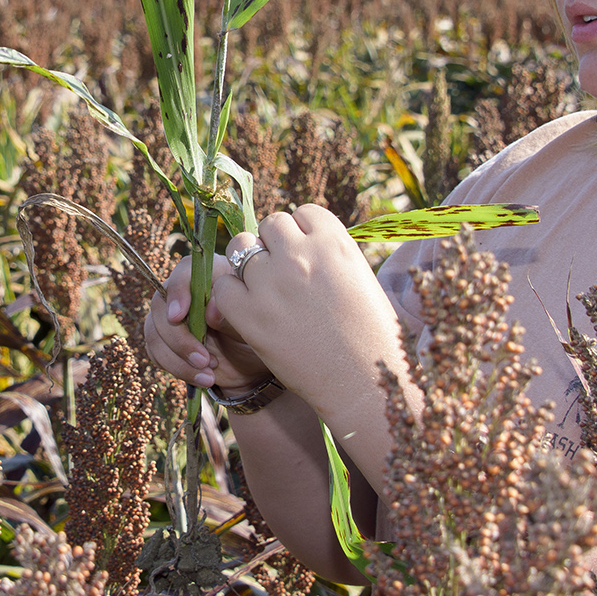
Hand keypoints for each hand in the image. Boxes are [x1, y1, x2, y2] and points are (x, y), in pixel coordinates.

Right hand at [142, 254, 270, 391]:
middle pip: (161, 304)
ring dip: (177, 358)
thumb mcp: (255, 325)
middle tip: (203, 359)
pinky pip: (156, 352)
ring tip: (209, 374)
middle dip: (178, 337)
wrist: (255, 365)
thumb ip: (232, 315)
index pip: (184, 271)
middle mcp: (187, 293)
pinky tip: (203, 378)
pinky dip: (177, 368)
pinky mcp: (167, 341)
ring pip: (154, 331)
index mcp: (212, 276)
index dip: (177, 291)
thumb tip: (210, 310)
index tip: (178, 315)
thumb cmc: (260, 334)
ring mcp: (174, 317)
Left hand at [210, 205, 408, 439]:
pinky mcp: (250, 313)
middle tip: (281, 272)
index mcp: (334, 241)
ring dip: (248, 265)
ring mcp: (272, 282)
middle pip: (270, 226)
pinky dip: (231, 295)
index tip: (305, 253)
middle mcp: (300, 254)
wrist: (365, 382)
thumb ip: (331, 254)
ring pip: (240, 248)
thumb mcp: (361, 278)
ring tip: (263, 290)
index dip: (301, 233)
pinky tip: (248, 311)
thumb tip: (306, 240)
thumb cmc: (372, 335)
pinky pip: (223, 286)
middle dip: (273, 245)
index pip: (302, 213)